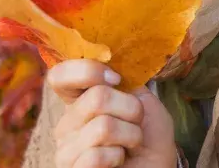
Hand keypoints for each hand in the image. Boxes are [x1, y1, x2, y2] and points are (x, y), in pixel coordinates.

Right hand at [48, 60, 176, 167]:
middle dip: (131, 109)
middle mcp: (67, 124)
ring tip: (129, 145)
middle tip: (135, 123)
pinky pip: (97, 155)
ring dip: (130, 135)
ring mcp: (66, 150)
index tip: (116, 79)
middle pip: (96, 97)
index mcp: (79, 100)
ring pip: (103, 126)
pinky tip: (118, 161)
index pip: (59, 75)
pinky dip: (118, 156)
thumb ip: (124, 80)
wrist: (158, 166)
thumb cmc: (150, 135)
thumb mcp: (143, 98)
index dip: (88, 70)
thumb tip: (107, 60)